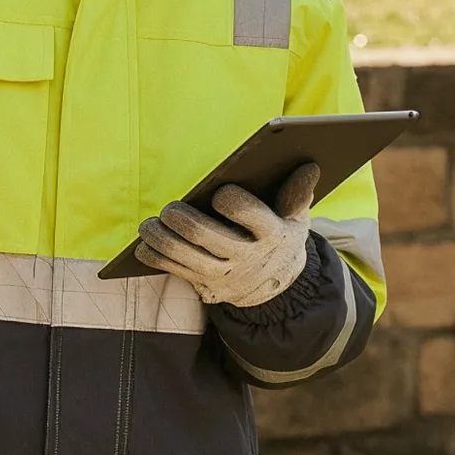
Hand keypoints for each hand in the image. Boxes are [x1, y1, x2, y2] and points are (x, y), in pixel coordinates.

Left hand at [134, 164, 318, 306]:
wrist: (275, 287)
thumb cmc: (279, 237)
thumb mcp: (295, 219)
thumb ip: (298, 194)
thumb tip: (309, 166)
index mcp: (269, 233)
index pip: (250, 215)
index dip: (232, 202)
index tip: (219, 193)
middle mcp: (244, 256)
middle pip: (205, 236)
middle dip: (182, 219)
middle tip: (170, 209)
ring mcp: (222, 274)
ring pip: (183, 255)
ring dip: (160, 238)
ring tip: (150, 224)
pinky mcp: (204, 285)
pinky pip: (172, 270)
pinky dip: (154, 256)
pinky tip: (144, 245)